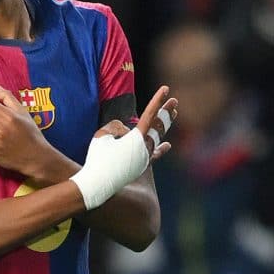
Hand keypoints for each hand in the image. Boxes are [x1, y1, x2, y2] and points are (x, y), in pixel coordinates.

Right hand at [70, 85, 177, 209]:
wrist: (97, 185)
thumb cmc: (97, 159)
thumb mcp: (102, 135)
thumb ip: (115, 127)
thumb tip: (126, 131)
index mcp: (136, 139)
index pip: (150, 115)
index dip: (158, 100)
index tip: (166, 89)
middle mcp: (145, 149)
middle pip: (159, 126)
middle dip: (166, 112)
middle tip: (175, 101)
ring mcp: (144, 159)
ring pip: (157, 138)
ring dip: (164, 125)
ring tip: (174, 115)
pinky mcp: (140, 166)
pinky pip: (154, 154)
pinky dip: (161, 148)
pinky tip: (167, 145)